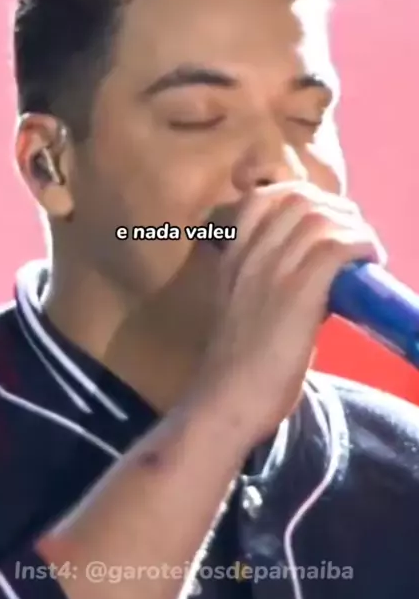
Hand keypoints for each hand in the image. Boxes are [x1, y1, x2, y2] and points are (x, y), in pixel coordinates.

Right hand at [196, 182, 385, 444]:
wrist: (227, 402)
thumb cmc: (237, 366)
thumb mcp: (240, 307)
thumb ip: (262, 281)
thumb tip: (312, 270)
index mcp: (233, 258)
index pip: (261, 198)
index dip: (301, 197)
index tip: (323, 219)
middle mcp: (250, 256)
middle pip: (298, 198)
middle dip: (335, 207)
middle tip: (353, 233)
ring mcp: (272, 272)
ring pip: (320, 217)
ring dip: (354, 226)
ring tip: (366, 248)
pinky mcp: (297, 294)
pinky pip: (337, 247)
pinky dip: (361, 244)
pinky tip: (371, 259)